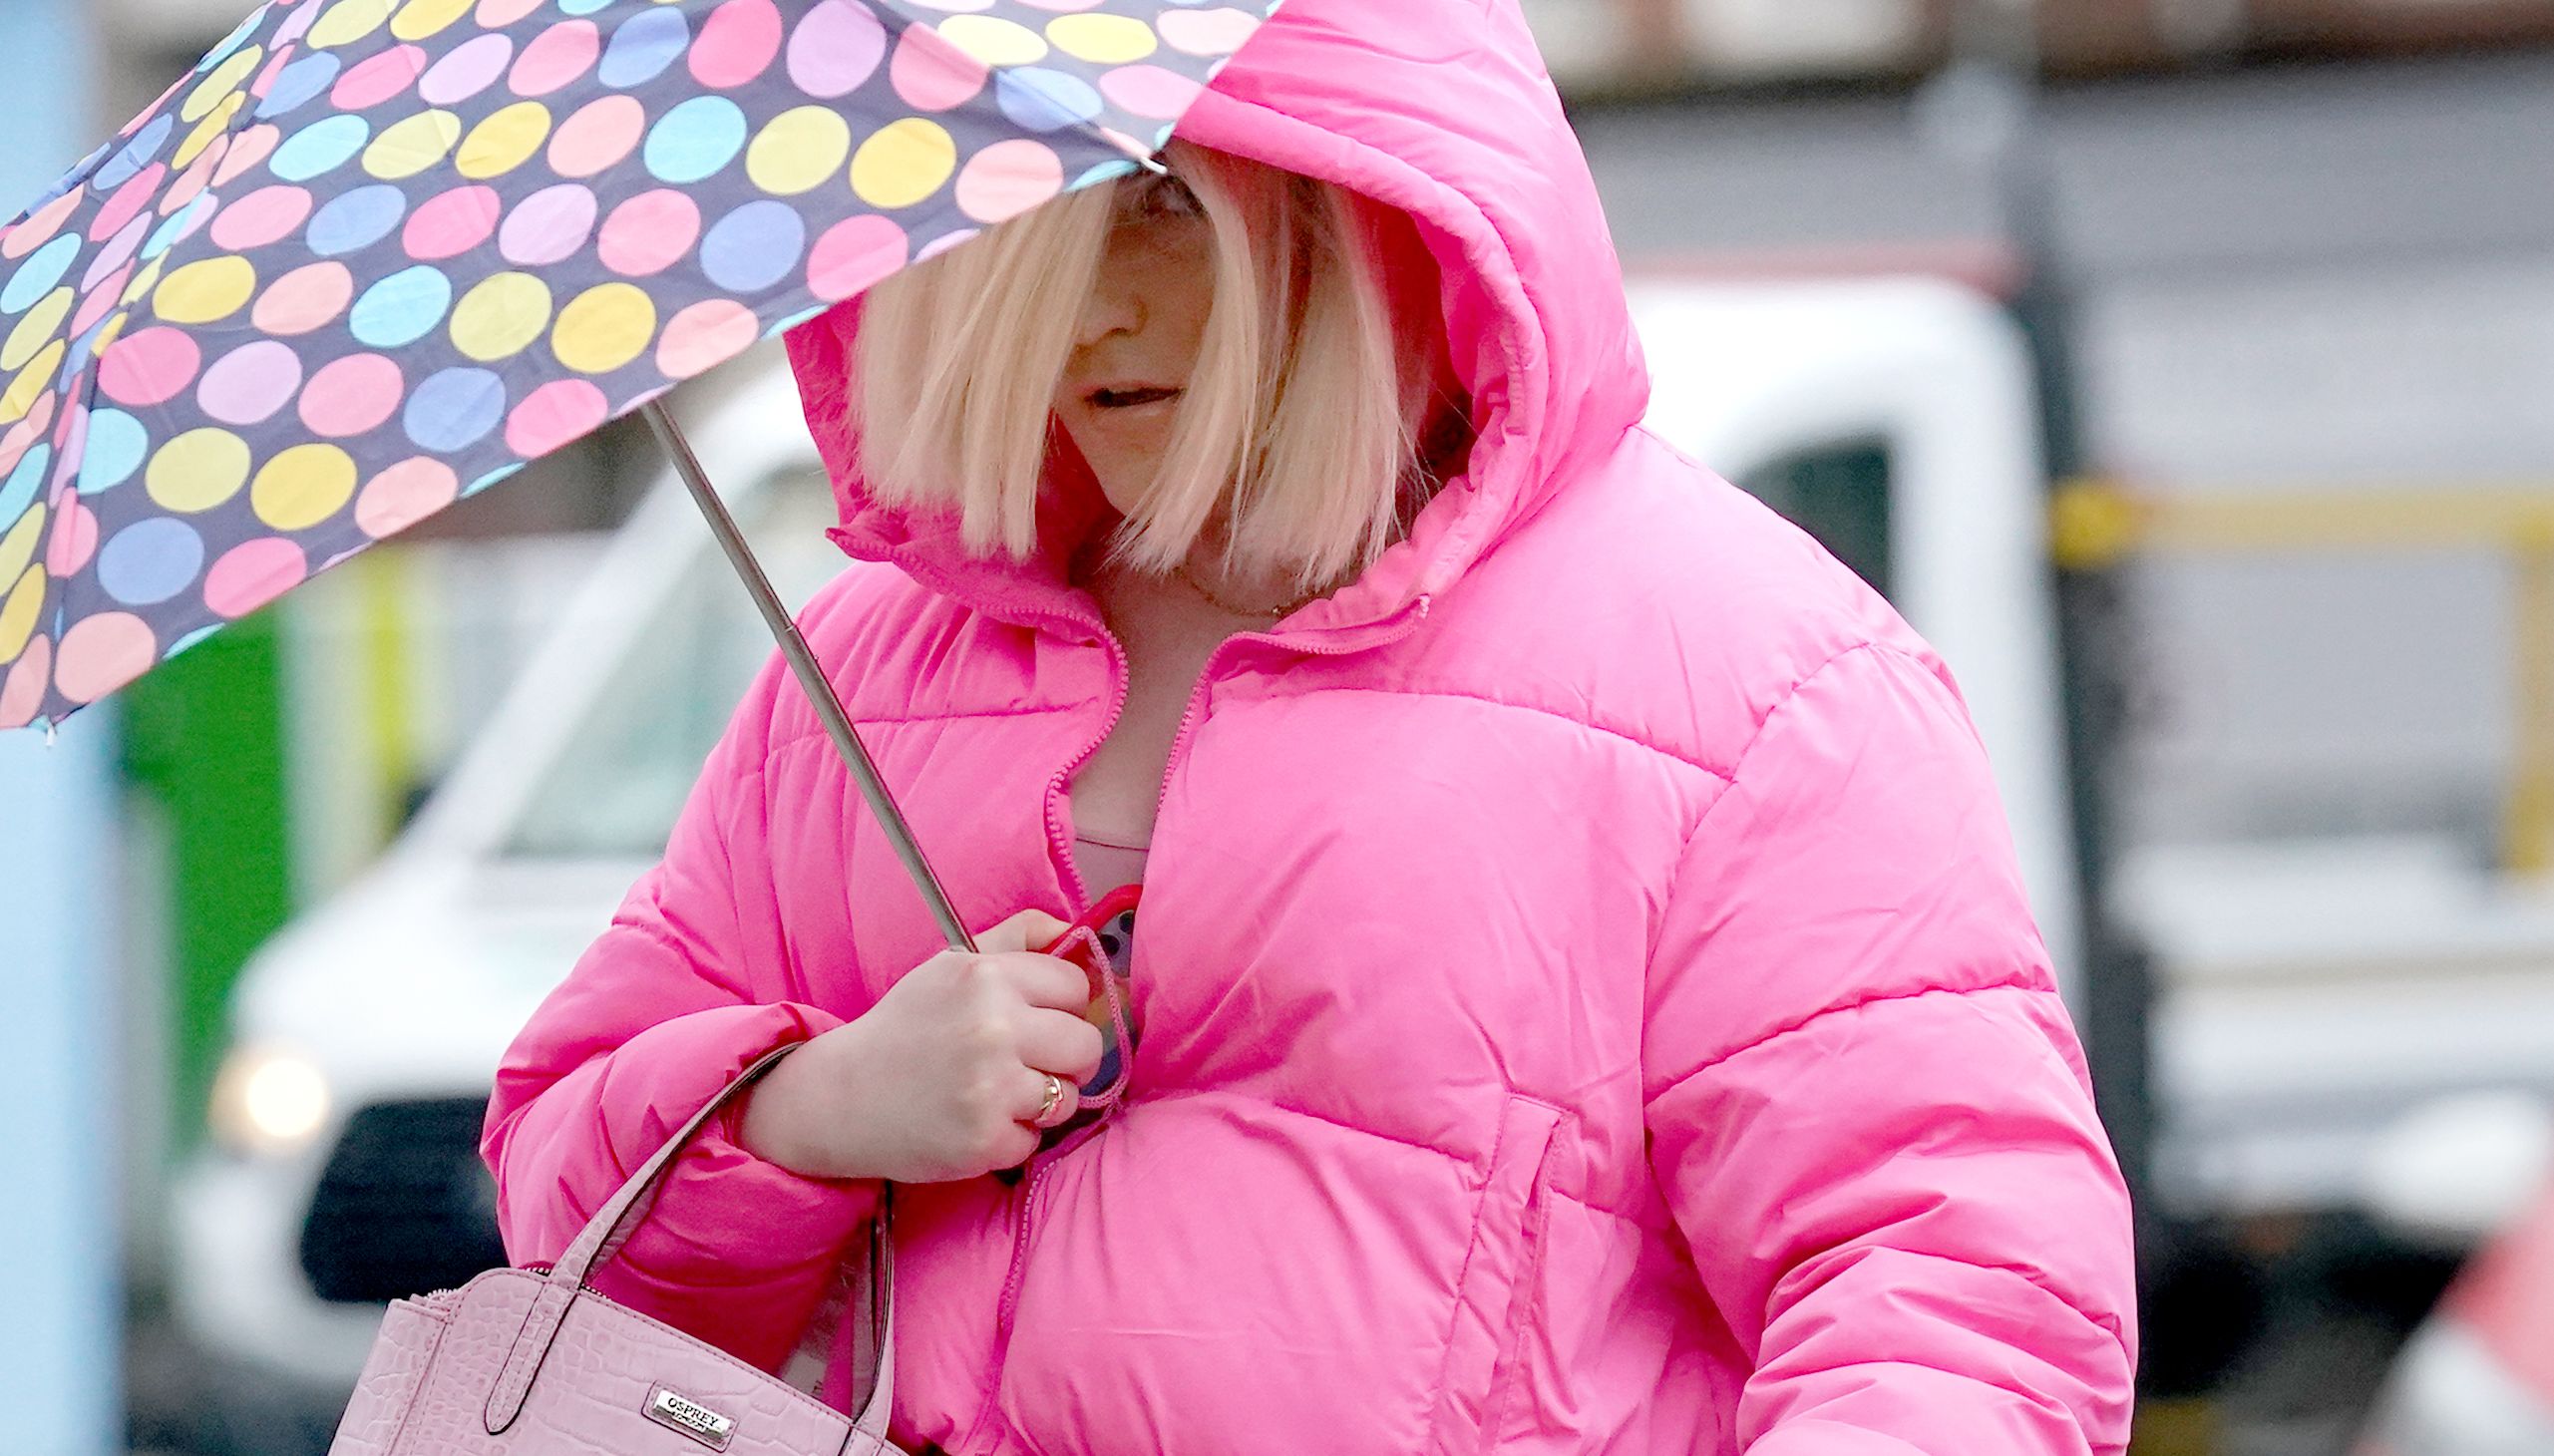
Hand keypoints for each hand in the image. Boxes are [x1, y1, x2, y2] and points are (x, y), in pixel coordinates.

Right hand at [735, 909, 1103, 1182]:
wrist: (840, 1097)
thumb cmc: (905, 1028)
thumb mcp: (951, 966)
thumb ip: (1015, 938)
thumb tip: (1072, 928)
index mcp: (986, 977)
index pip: (1076, 987)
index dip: (1063, 1007)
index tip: (1038, 1020)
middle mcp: (993, 1027)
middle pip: (1086, 1045)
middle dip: (1066, 1059)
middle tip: (1027, 1064)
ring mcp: (991, 1088)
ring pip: (1068, 1097)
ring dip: (1039, 1103)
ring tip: (994, 1094)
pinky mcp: (984, 1140)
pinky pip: (1033, 1141)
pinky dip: (1008, 1139)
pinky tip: (972, 1123)